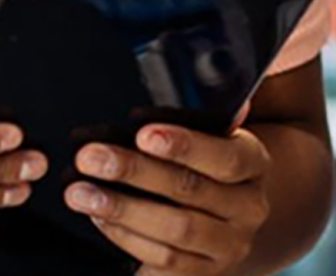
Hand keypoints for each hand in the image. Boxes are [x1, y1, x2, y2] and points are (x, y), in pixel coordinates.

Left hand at [65, 124, 273, 274]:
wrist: (230, 223)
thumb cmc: (207, 168)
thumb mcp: (214, 139)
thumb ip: (205, 117)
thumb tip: (196, 77)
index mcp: (255, 166)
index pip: (226, 157)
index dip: (185, 146)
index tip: (142, 133)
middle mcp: (249, 209)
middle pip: (190, 192)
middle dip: (135, 172)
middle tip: (90, 157)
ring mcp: (228, 248)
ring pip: (175, 231)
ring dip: (122, 210)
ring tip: (80, 193)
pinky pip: (163, 262)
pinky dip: (126, 239)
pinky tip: (99, 219)